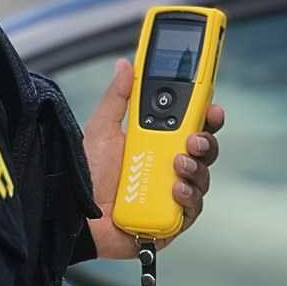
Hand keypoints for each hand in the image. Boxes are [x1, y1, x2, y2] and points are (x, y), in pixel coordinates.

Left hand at [83, 58, 224, 259]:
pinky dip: (188, 198)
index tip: (211, 106)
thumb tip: (124, 65)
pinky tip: (176, 190)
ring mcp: (171, 194)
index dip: (206, 116)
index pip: (191, 127)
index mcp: (156, 144)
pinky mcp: (170, 220)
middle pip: (204, 151)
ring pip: (202, 179)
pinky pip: (191, 209)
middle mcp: (168, 168)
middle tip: (194, 138)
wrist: (75, 214)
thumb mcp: (102, 130)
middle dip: (206, 141)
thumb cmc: (88, 174)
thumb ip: (117, 98)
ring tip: (178, 164)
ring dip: (196, 169)